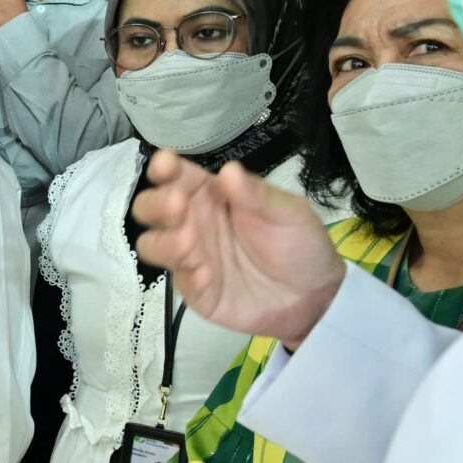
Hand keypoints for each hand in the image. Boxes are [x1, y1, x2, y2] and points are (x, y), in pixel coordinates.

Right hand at [131, 150, 345, 344]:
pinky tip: (208, 275)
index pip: (178, 177)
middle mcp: (194, 223)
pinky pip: (178, 281)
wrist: (314, 296)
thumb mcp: (287, 213)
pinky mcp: (196, 290)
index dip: (165, 168)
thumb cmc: (299, 244)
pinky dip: (188, 276)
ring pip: (151, 245)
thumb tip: (228, 170)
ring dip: (164, 241)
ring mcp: (191, 258)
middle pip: (149, 209)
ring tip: (189, 243)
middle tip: (177, 206)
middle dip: (155, 205)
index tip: (165, 165)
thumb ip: (257, 194)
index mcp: (212, 196)